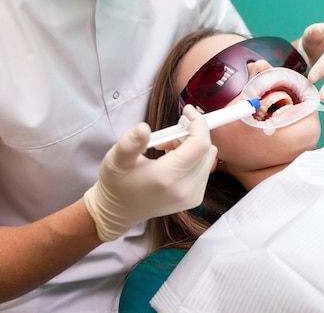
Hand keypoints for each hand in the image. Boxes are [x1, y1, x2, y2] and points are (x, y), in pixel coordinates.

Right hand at [84, 106, 216, 240]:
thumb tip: (143, 128)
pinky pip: (205, 170)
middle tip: (168, 137)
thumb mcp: (116, 159)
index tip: (187, 111)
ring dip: (192, 148)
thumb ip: (130, 143)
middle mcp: (184, 189)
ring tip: (167, 150)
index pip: (199, 145)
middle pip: (207, 150)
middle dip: (191, 135)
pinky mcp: (194, 200)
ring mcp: (191, 197)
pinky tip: (173, 162)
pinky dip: (193, 160)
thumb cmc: (117, 183)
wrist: (119, 211)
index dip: (198, 123)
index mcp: (166, 177)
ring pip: (208, 159)